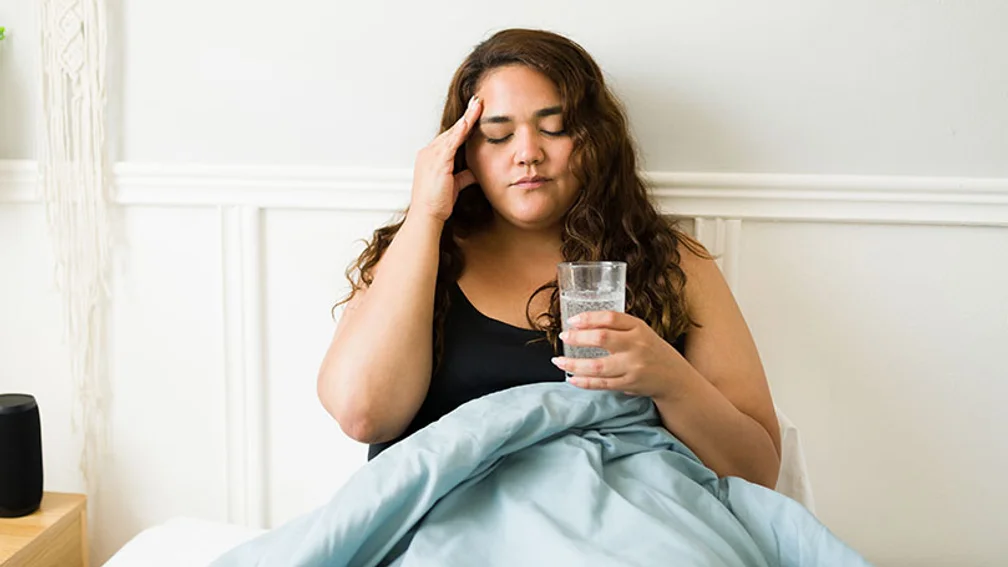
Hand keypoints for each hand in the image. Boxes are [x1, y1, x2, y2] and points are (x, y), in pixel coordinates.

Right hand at [409, 95, 482, 222]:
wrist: (426, 215)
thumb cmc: (437, 203)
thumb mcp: (454, 185)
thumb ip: (464, 176)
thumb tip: (476, 172)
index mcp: (431, 157)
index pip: (450, 137)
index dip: (463, 125)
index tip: (474, 112)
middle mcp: (429, 153)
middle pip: (452, 130)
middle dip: (466, 116)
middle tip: (478, 101)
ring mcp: (431, 156)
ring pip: (452, 132)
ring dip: (466, 118)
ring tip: (478, 105)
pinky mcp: (437, 162)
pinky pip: (451, 142)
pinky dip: (461, 130)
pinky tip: (469, 121)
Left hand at [551, 311, 689, 399]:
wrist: (675, 378)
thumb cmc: (651, 351)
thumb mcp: (640, 332)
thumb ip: (618, 327)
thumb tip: (582, 325)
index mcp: (638, 327)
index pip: (610, 317)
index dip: (588, 318)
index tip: (572, 321)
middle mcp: (636, 345)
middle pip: (602, 338)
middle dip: (578, 338)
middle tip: (563, 337)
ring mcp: (633, 366)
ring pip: (598, 366)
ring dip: (574, 364)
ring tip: (558, 361)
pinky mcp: (630, 384)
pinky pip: (602, 384)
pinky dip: (584, 382)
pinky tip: (572, 378)